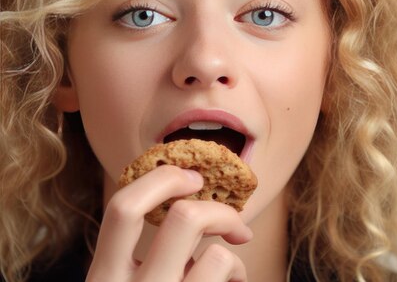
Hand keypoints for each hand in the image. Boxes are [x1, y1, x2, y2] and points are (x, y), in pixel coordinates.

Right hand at [87, 165, 251, 281]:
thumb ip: (149, 256)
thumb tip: (191, 201)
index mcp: (104, 276)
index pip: (123, 208)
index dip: (161, 180)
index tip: (193, 178)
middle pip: (183, 218)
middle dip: (218, 211)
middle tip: (233, 219)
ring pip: (216, 253)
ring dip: (230, 253)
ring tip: (229, 266)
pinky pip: (225, 267)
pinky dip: (238, 271)